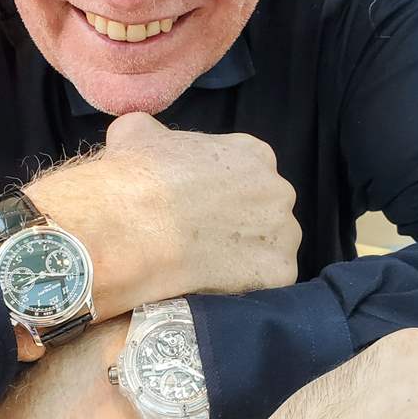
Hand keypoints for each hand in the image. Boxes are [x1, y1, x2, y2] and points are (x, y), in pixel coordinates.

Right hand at [25, 112, 299, 326]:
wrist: (133, 227)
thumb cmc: (136, 175)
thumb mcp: (136, 132)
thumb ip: (152, 132)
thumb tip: (142, 134)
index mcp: (253, 153)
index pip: (246, 173)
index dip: (222, 192)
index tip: (199, 206)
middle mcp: (279, 190)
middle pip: (265, 210)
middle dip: (240, 223)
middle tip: (202, 238)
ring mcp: (284, 233)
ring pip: (269, 247)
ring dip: (245, 256)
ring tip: (206, 266)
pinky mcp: (280, 272)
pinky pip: (266, 283)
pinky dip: (245, 286)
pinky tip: (215, 286)